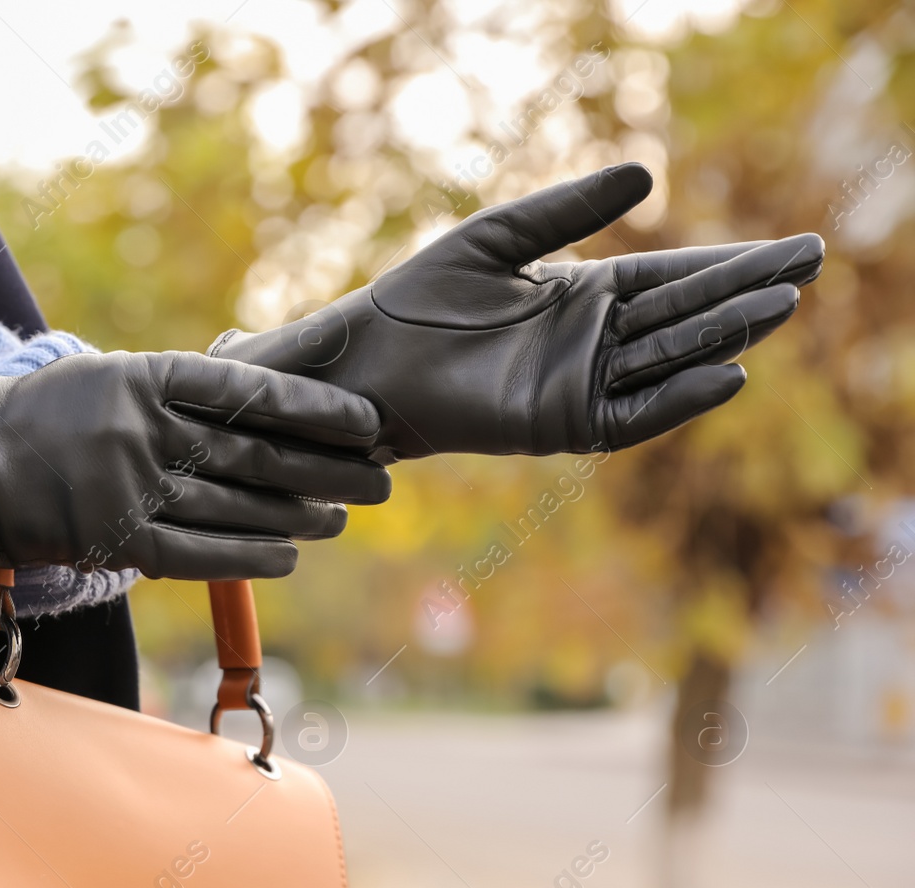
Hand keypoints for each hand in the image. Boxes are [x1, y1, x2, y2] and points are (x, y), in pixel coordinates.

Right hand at [0, 351, 390, 587]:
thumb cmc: (48, 418)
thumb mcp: (110, 380)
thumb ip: (179, 390)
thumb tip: (263, 398)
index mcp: (145, 378)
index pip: (250, 389)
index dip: (315, 407)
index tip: (366, 419)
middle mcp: (143, 431)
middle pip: (256, 451)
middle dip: (327, 466)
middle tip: (381, 475)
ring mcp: (129, 488)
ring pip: (237, 505)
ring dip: (299, 513)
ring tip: (343, 514)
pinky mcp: (116, 540)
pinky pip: (199, 553)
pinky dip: (250, 556)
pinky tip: (290, 555)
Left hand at [210, 163, 823, 458]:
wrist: (371, 363)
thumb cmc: (423, 299)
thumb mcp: (500, 238)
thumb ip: (568, 209)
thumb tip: (647, 171)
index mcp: (584, 294)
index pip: (671, 277)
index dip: (730, 262)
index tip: (789, 247)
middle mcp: (592, 342)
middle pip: (683, 315)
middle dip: (744, 293)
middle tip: (808, 268)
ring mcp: (580, 384)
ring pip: (668, 360)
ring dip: (723, 337)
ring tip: (780, 308)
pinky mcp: (560, 424)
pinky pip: (632, 413)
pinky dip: (677, 398)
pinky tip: (725, 374)